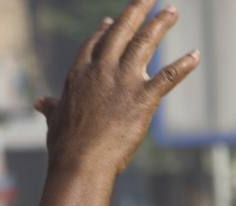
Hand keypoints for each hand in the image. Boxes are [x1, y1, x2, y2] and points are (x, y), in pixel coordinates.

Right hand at [33, 1, 199, 205]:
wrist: (81, 160)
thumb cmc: (65, 145)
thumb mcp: (55, 120)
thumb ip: (52, 107)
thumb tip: (40, 102)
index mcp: (80, 72)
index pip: (96, 43)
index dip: (106, 31)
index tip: (112, 21)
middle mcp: (102, 69)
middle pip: (122, 31)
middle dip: (137, 10)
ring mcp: (123, 81)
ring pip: (145, 43)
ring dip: (160, 24)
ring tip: (172, 10)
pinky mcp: (143, 98)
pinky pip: (168, 76)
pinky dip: (184, 65)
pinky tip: (195, 55)